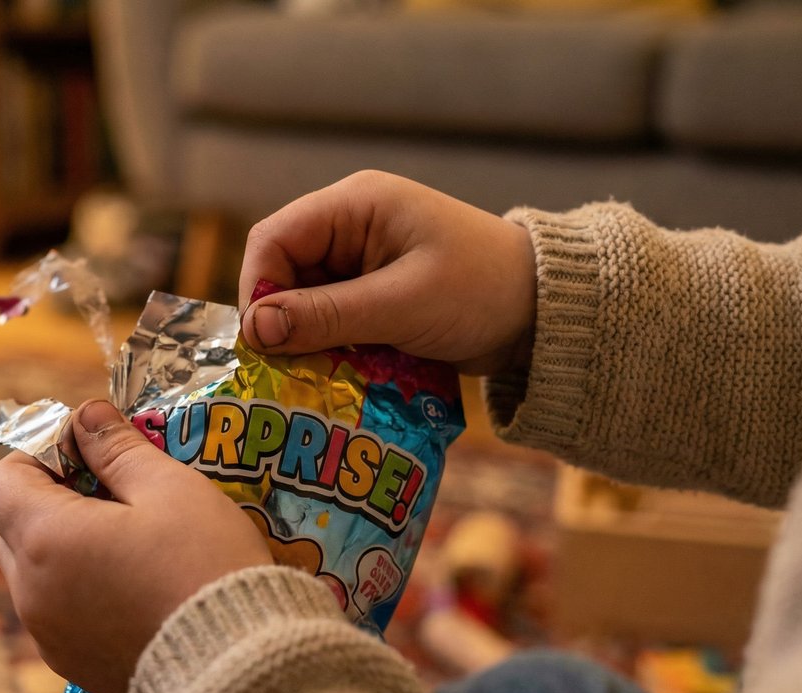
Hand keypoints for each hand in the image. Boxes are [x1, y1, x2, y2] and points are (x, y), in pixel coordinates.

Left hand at [0, 400, 272, 692]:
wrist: (237, 673)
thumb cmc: (204, 567)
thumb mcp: (170, 489)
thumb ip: (118, 448)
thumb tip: (85, 416)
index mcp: (43, 540)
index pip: (1, 481)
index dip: (39, 456)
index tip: (92, 453)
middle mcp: (30, 593)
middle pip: (16, 528)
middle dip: (57, 501)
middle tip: (121, 495)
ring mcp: (50, 638)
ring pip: (40, 573)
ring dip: (72, 549)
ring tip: (138, 546)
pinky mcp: (75, 669)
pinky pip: (63, 615)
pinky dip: (86, 593)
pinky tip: (142, 591)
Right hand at [239, 170, 538, 376]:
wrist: (546, 313)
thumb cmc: (483, 291)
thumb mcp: (402, 305)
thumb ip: (327, 316)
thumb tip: (254, 331)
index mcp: (354, 205)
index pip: (273, 239)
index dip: (258, 289)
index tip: (261, 343)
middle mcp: (349, 228)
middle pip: (283, 274)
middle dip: (282, 322)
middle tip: (284, 371)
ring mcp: (361, 263)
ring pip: (304, 304)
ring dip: (307, 341)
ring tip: (314, 378)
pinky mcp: (374, 296)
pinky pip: (331, 322)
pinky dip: (330, 349)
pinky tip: (338, 376)